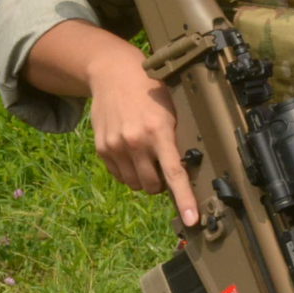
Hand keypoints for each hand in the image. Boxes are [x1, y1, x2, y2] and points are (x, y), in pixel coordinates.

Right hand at [85, 44, 197, 225]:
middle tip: (163, 166)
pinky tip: (132, 152)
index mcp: (159, 131)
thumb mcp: (171, 110)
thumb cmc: (150, 90)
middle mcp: (136, 142)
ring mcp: (116, 146)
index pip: (174, 173)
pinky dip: (128, 171)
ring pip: (135, 184)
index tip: (191, 219)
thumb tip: (186, 170)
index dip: (184, 199)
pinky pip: (119, 175)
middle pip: (152, 186)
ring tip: (147, 157)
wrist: (113, 73)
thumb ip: (174, 138)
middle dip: (161, 184)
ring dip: (144, 179)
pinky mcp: (102, 148)